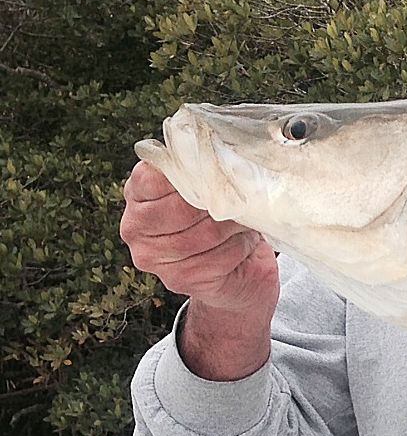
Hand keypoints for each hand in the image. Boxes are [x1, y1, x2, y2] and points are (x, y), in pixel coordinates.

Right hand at [121, 160, 279, 379]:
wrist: (238, 269)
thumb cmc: (222, 217)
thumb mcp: (211, 185)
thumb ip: (205, 168)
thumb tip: (224, 155)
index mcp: (137, 192)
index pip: (155, 176)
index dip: (194, 173)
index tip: (221, 171)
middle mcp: (134, 226)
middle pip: (183, 207)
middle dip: (221, 203)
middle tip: (242, 200)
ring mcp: (152, 256)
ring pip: (205, 233)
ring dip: (234, 226)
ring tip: (243, 221)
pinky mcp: (177, 279)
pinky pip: (218, 257)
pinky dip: (239, 247)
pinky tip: (242, 244)